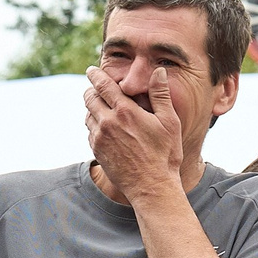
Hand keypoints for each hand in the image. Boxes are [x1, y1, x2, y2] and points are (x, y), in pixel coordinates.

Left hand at [84, 64, 184, 202]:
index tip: (92, 70)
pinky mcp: (97, 151)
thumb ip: (161, 95)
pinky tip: (105, 128)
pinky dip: (94, 125)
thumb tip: (159, 71)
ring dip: (92, 107)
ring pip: (88, 114)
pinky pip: (90, 131)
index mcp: (125, 111)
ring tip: (101, 107)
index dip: (95, 75)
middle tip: (96, 88)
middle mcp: (108, 122)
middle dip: (91, 89)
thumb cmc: (165, 155)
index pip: (103, 85)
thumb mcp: (169, 123)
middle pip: (89, 97)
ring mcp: (100, 138)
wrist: (152, 187)